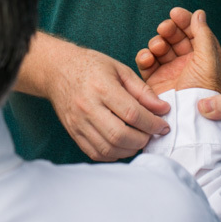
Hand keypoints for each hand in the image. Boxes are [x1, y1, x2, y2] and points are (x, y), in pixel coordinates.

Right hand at [42, 40, 170, 160]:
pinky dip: (114, 155)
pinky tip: (123, 145)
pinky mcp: (73, 133)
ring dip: (129, 150)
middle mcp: (87, 107)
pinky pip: (96, 153)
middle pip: (120, 135)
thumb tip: (163, 109)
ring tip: (139, 140)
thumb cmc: (91, 66)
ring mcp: (78, 123)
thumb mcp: (120, 69)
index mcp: (101, 87)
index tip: (163, 126)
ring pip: (108, 148)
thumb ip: (142, 90)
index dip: (152, 123)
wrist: (57, 70)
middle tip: (151, 134)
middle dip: (142, 139)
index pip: (132, 114)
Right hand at [135, 8, 220, 95]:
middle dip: (168, 30)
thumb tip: (199, 13)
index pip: (194, 32)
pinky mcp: (156, 83)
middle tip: (164, 29)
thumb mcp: (209, 62)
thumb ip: (204, 37)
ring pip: (159, 49)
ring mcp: (170, 73)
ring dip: (156, 43)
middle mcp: (186, 64)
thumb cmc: (207, 93)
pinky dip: (145, 58)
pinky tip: (146, 57)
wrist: (194, 124)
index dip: (185, 20)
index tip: (176, 13)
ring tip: (157, 47)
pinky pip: (147, 65)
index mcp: (203, 57)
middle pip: (175, 38)